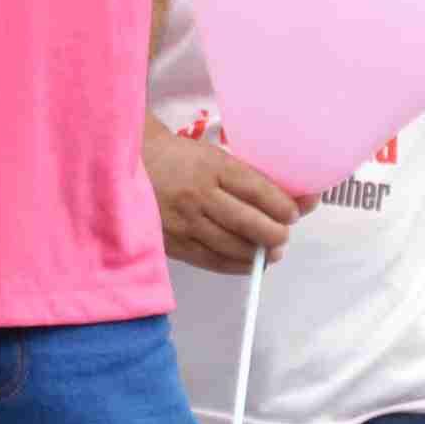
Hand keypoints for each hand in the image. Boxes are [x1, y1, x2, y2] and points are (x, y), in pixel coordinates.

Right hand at [142, 120, 300, 276]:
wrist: (130, 167)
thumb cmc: (181, 160)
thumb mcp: (214, 158)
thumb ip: (250, 178)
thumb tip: (294, 199)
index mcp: (211, 167)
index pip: (256, 189)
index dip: (281, 206)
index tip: (294, 213)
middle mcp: (198, 195)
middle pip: (246, 221)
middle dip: (274, 234)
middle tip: (283, 236)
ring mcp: (184, 222)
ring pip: (231, 246)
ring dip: (258, 253)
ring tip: (271, 252)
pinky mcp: (173, 243)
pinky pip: (211, 260)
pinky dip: (235, 265)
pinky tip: (248, 263)